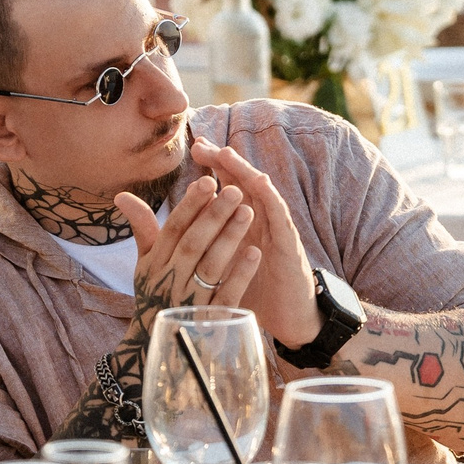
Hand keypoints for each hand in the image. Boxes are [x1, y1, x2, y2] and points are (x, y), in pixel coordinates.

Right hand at [113, 175, 260, 313]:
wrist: (152, 351)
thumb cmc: (154, 298)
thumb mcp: (144, 266)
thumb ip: (141, 229)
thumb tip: (122, 195)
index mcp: (154, 264)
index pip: (173, 230)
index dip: (190, 205)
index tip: (208, 182)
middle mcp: (169, 281)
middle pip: (193, 244)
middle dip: (213, 216)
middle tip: (235, 191)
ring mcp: (189, 303)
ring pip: (210, 267)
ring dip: (229, 239)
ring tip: (248, 212)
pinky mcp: (208, 323)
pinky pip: (225, 296)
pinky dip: (239, 275)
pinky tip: (254, 253)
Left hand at [183, 139, 320, 349]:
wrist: (288, 319)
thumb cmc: (254, 292)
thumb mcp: (222, 268)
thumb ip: (202, 247)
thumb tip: (173, 237)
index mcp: (243, 225)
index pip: (226, 189)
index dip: (212, 168)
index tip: (194, 149)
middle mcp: (260, 222)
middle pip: (241, 184)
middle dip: (223, 162)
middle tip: (202, 144)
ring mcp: (276, 230)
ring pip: (260, 194)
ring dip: (244, 172)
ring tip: (226, 154)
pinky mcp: (289, 245)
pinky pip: (280, 216)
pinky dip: (270, 197)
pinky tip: (259, 182)